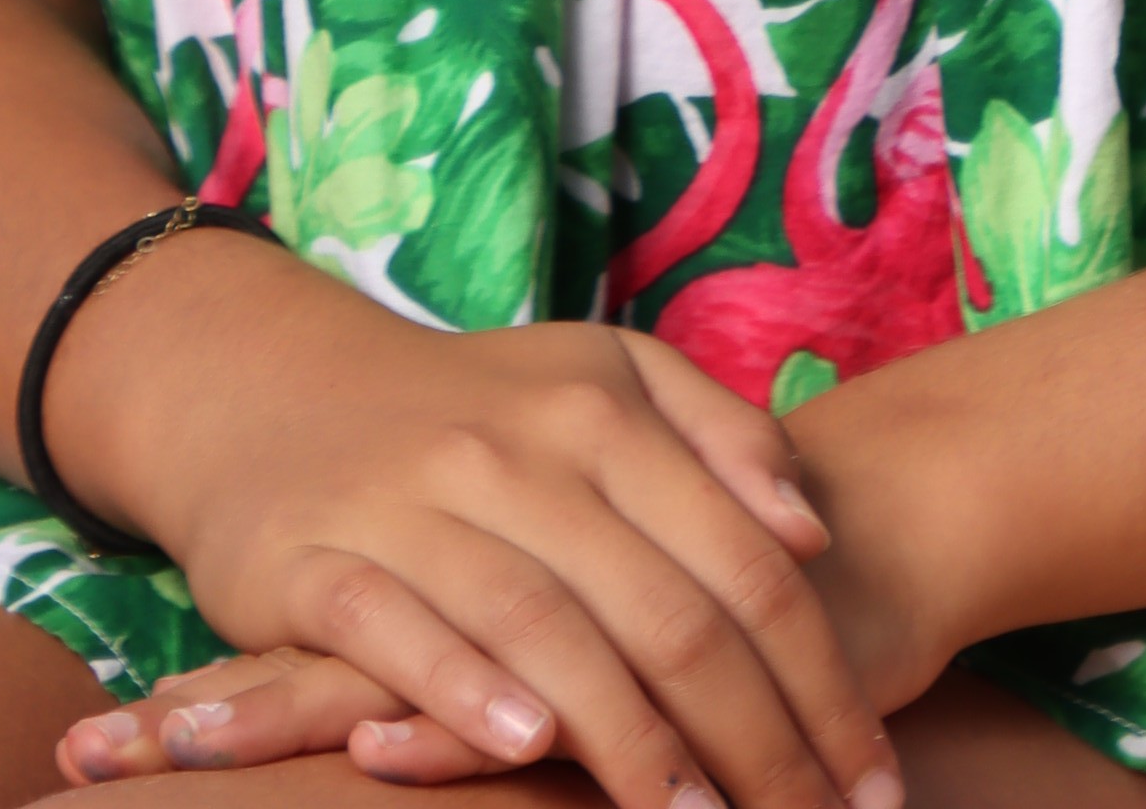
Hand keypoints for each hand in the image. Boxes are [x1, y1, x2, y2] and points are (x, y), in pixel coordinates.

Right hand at [61, 281, 903, 808]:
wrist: (276, 385)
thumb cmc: (475, 407)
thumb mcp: (604, 376)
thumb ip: (717, 436)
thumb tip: (809, 531)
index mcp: (602, 409)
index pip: (743, 562)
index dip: (818, 680)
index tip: (869, 781)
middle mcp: (518, 451)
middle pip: (664, 613)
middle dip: (753, 743)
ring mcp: (417, 503)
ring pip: (547, 629)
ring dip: (630, 743)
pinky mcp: (320, 560)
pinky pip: (400, 630)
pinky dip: (462, 688)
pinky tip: (522, 747)